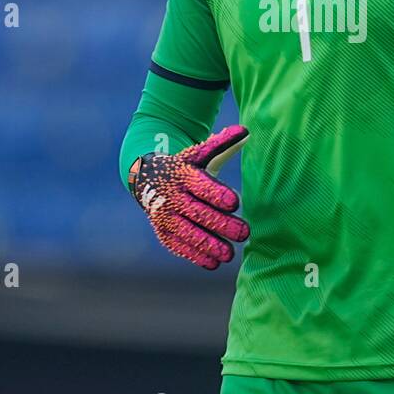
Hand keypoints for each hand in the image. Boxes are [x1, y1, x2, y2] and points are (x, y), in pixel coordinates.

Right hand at [128, 125, 248, 269]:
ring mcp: (165, 216)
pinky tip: (213, 263)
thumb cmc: (186, 167)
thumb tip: (246, 131)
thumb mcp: (200, 154)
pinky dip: (195, 255)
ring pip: (188, 233)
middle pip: (198, 213)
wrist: (148, 178)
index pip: (202, 186)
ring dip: (209, 245)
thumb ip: (223, 145)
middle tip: (244, 233)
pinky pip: (179, 246)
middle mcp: (172, 196)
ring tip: (230, 254)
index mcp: (183, 175)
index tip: (235, 203)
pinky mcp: (163, 232)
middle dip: (222, 224)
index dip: (217, 194)